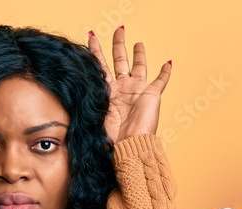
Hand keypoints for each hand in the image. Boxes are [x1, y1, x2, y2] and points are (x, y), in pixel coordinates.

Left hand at [88, 27, 170, 141]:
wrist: (128, 145)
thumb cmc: (110, 135)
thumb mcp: (92, 112)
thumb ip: (87, 97)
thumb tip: (73, 82)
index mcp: (106, 91)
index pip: (100, 65)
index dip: (95, 50)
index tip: (91, 36)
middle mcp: (122, 88)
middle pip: (120, 59)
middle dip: (118, 44)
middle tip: (118, 30)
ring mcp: (137, 90)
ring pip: (139, 66)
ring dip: (139, 54)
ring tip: (137, 43)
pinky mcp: (152, 95)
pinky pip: (161, 80)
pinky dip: (165, 72)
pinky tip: (168, 62)